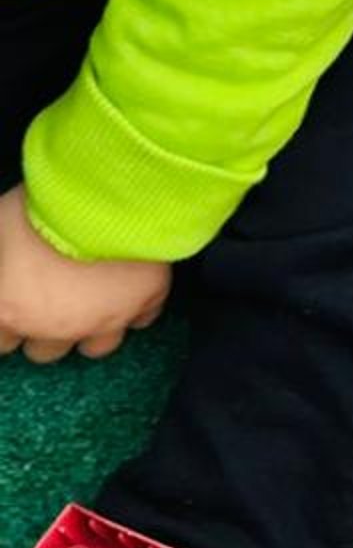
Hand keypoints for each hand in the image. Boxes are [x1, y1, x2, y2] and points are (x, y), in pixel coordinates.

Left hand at [0, 186, 170, 363]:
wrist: (105, 196)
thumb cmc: (45, 209)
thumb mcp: (0, 227)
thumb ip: (4, 250)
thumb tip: (6, 258)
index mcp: (12, 310)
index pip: (1, 341)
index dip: (10, 318)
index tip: (15, 304)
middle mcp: (56, 326)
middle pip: (44, 351)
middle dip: (46, 327)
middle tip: (51, 300)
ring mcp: (103, 318)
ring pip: (95, 348)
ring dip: (90, 327)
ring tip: (91, 303)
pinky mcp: (144, 301)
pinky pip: (142, 318)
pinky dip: (136, 307)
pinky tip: (130, 289)